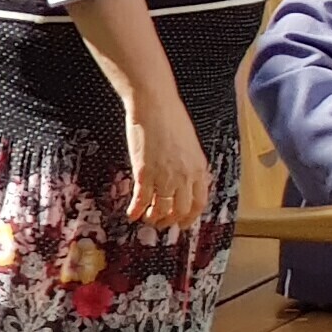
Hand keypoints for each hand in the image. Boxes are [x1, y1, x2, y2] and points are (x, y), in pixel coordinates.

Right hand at [122, 104, 209, 228]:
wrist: (155, 107)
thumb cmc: (172, 121)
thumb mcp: (190, 146)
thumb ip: (190, 166)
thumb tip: (187, 182)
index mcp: (199, 169)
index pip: (200, 202)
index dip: (191, 217)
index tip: (183, 223)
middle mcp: (185, 176)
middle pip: (182, 209)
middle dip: (171, 220)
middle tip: (162, 224)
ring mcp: (165, 176)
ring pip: (162, 208)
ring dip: (154, 217)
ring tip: (147, 219)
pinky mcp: (145, 172)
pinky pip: (142, 198)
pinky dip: (137, 209)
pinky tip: (131, 214)